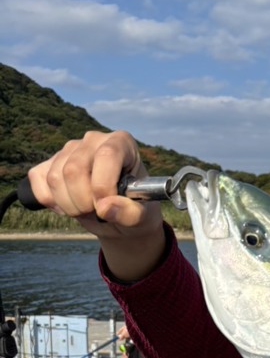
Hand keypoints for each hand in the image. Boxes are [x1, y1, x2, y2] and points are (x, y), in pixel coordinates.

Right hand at [26, 130, 165, 279]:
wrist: (118, 216)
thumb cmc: (134, 209)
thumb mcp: (143, 217)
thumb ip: (131, 213)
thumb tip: (105, 206)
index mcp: (122, 143)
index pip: (107, 155)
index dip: (103, 186)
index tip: (106, 207)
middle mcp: (94, 140)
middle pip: (74, 169)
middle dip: (83, 201)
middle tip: (97, 213)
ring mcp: (69, 149)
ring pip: (55, 178)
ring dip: (69, 205)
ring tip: (87, 209)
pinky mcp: (49, 162)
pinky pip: (38, 180)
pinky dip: (52, 201)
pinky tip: (69, 203)